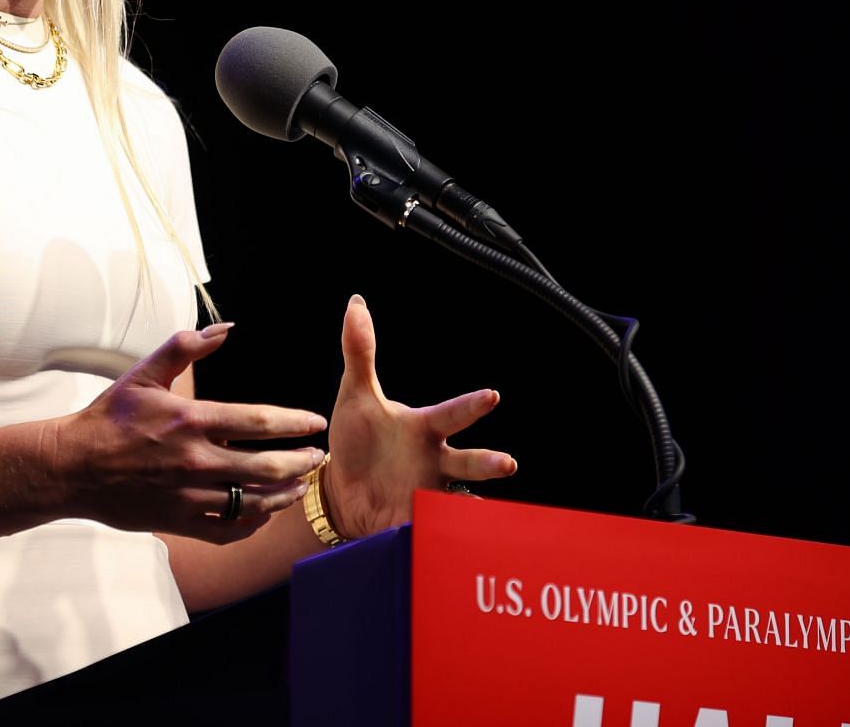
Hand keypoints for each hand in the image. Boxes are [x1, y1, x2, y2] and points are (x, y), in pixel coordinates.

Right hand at [47, 323, 328, 542]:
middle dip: (301, 462)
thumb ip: (185, 347)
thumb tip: (225, 327)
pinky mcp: (178, 521)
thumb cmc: (109, 418)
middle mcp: (195, 460)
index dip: (294, 423)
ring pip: (252, 502)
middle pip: (266, 466)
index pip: (258, 422)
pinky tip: (264, 513)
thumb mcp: (144, 373)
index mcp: (191, 420)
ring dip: (284, 494)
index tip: (316, 422)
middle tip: (318, 456)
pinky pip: (226, 530)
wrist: (72, 466)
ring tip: (301, 485)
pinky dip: (251, 524)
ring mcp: (188, 494)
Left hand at [321, 295, 516, 539]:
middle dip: (488, 463)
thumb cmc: (357, 439)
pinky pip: (431, 531)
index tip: (491, 395)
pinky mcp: (413, 524)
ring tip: (481, 514)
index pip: (452, 414)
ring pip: (459, 501)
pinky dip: (437, 537)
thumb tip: (356, 303)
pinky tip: (446, 546)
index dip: (471, 406)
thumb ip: (360, 352)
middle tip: (507, 464)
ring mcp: (428, 495)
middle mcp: (436, 462)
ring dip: (469, 507)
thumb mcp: (355, 396)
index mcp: (425, 429)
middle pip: (469, 462)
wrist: (341, 491)